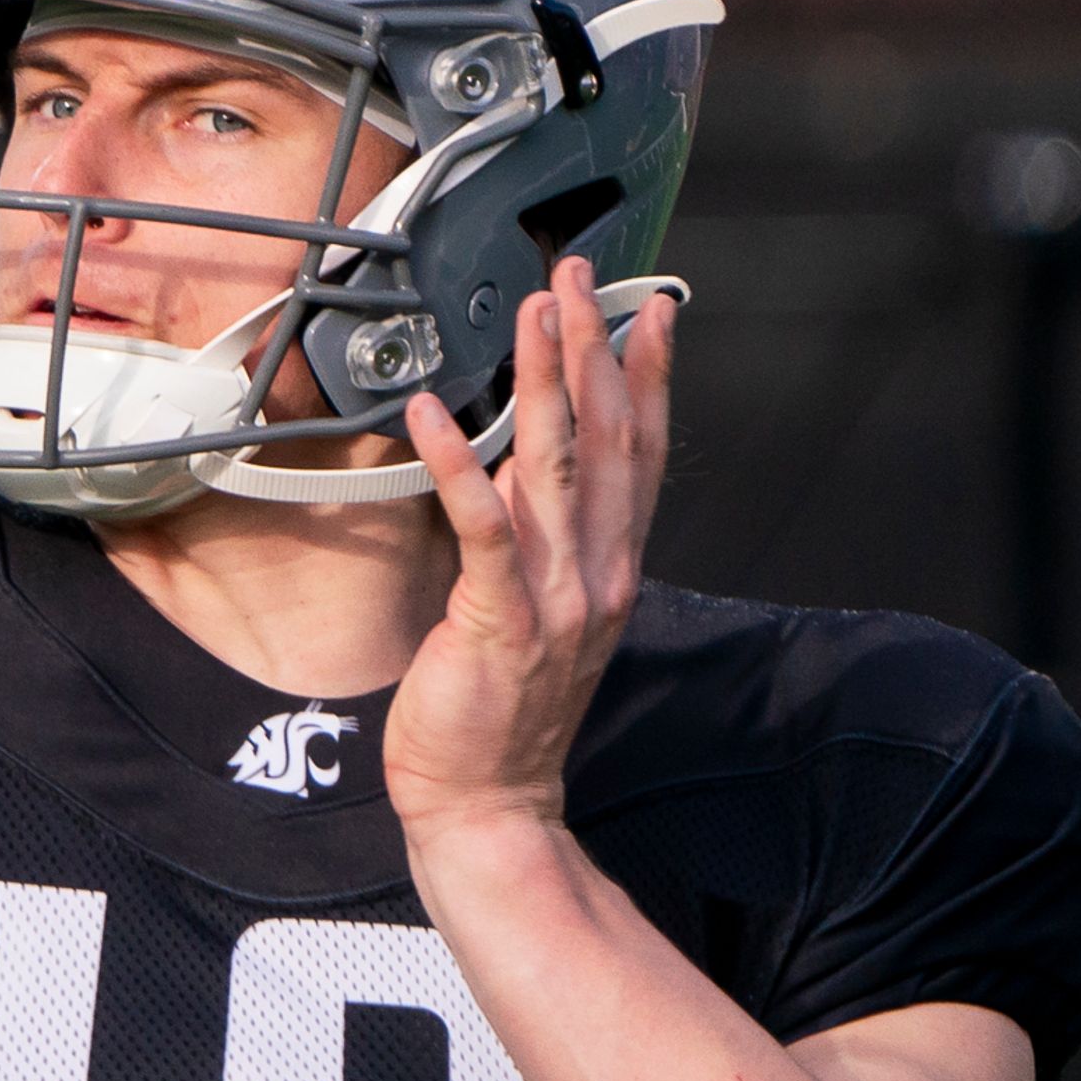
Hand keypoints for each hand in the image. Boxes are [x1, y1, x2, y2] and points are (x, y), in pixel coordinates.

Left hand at [384, 254, 675, 843]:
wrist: (488, 802)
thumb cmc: (503, 709)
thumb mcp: (541, 608)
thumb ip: (546, 537)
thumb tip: (526, 460)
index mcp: (613, 568)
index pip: (645, 454)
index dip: (649, 377)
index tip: (649, 310)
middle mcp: (598, 575)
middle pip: (610, 441)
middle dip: (595, 350)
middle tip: (579, 278)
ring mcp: (555, 599)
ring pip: (558, 467)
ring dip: (544, 382)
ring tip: (532, 313)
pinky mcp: (499, 621)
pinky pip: (482, 528)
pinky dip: (458, 465)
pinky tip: (432, 413)